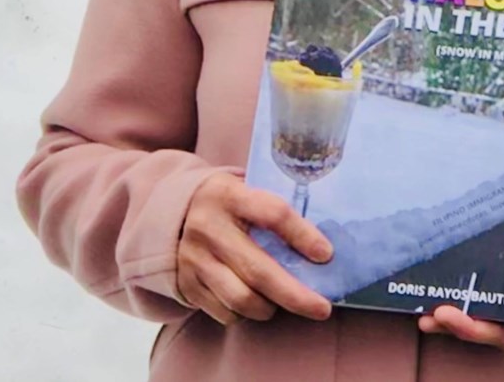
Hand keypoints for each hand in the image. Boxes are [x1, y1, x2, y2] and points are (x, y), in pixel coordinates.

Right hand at [177, 172, 333, 325]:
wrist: (176, 209)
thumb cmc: (230, 200)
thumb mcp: (247, 189)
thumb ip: (274, 209)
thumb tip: (319, 244)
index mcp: (231, 195)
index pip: (273, 214)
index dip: (303, 235)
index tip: (327, 255)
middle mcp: (209, 227)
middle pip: (258, 270)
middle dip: (295, 294)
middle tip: (322, 308)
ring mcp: (195, 258)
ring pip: (240, 298)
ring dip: (270, 308)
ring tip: (285, 303)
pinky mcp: (187, 283)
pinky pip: (223, 311)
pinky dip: (246, 314)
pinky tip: (257, 303)